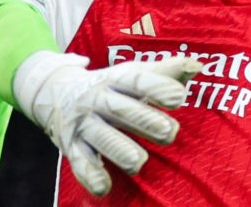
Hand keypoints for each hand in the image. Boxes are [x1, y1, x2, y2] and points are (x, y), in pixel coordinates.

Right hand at [14, 52, 201, 195]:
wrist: (53, 91)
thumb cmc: (108, 86)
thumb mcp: (131, 74)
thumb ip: (164, 72)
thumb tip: (197, 65)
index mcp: (115, 80)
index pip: (137, 81)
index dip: (158, 87)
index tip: (179, 96)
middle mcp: (97, 100)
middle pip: (120, 109)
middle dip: (144, 121)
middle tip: (170, 132)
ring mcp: (83, 123)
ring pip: (101, 137)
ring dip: (119, 149)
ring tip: (138, 162)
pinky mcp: (71, 146)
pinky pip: (79, 162)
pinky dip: (90, 174)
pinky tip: (103, 186)